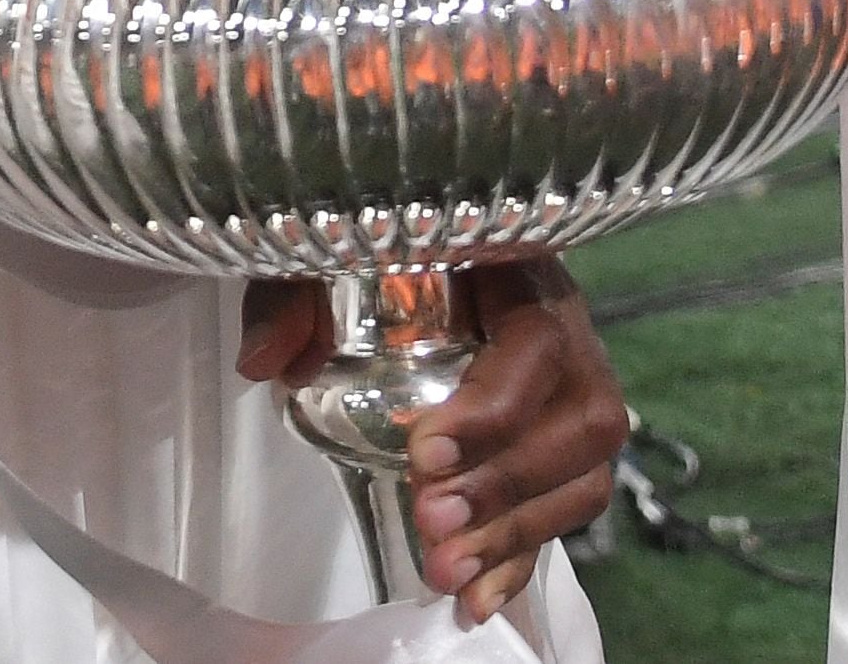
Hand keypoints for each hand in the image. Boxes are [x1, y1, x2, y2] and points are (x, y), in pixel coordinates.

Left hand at [237, 263, 628, 626]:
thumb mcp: (325, 254)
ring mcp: (574, 397)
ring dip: (516, 533)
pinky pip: (564, 512)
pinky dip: (521, 560)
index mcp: (522, 274)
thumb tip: (263, 362)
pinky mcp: (558, 449)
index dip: (492, 408)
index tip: (424, 452)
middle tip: (432, 520)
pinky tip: (476, 601)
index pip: (537, 343)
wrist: (417, 256)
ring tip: (447, 571)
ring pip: (583, 476)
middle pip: (582, 423)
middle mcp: (568, 336)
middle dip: (506, 484)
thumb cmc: (374, 247)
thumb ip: (290, 295)